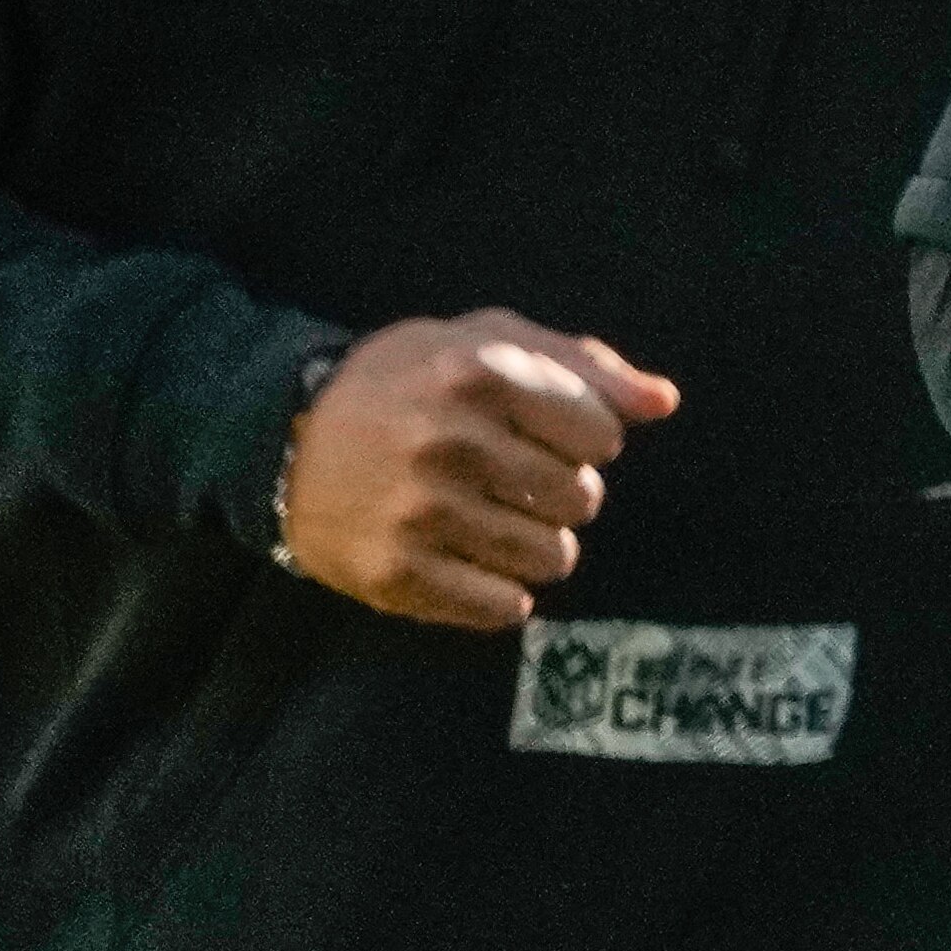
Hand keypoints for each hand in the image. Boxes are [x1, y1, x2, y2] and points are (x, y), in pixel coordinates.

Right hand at [279, 310, 676, 630]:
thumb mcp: (485, 342)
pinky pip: (504, 609)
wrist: (285, 438)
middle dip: (559, 492)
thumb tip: (665, 402)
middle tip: (510, 478)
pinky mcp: (398, 574)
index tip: (543, 435)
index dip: (582, 438)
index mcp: (478, 372)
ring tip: (490, 518)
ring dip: (534, 544)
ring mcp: (421, 513)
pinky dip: (500, 592)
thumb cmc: (406, 382)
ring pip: (551, 559)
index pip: (601, 434)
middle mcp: (450, 441)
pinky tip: (466, 558)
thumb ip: (583, 365)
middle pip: (582, 500)